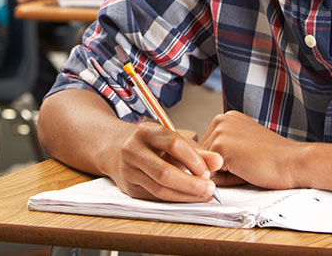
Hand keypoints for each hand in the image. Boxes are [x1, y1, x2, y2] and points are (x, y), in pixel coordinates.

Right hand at [105, 121, 223, 201]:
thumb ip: (195, 151)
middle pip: (164, 172)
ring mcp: (128, 170)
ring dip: (185, 195)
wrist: (114, 148)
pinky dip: (175, 199)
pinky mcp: (128, 188)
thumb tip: (218, 161)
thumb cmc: (148, 143)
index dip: (193, 159)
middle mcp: (133, 150)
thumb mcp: (169, 139)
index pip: (173, 144)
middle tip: (210, 188)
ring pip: (159, 189)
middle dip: (191, 183)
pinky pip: (155, 197)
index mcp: (146, 132)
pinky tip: (189, 198)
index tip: (208, 171)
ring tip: (203, 195)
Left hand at [199, 111, 303, 188]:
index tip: (247, 160)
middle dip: (219, 171)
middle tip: (248, 164)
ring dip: (222, 176)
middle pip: (202, 158)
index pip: (207, 151)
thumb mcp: (241, 152)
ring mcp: (219, 131)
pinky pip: (209, 174)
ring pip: (204, 167)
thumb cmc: (272, 162)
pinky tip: (245, 170)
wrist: (294, 163)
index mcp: (226, 119)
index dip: (222, 166)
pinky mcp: (221, 145)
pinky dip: (225, 181)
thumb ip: (217, 158)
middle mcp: (220, 119)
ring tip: (247, 167)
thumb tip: (193, 170)